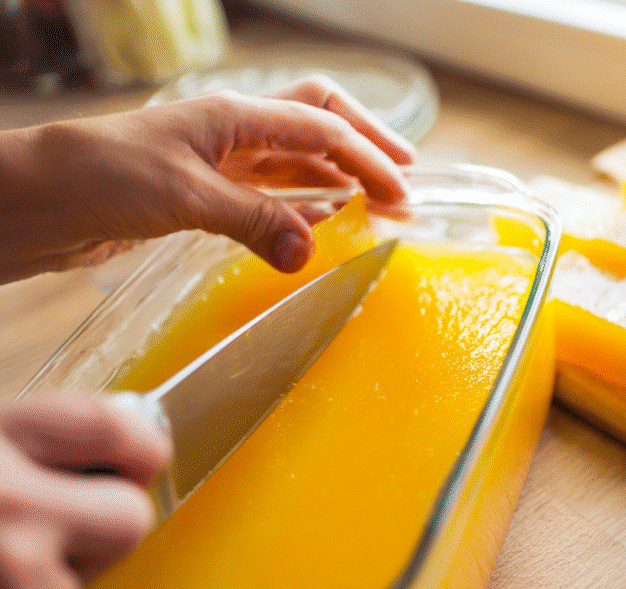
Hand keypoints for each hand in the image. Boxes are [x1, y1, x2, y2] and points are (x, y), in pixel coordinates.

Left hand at [0, 75, 415, 284]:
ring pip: (297, 163)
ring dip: (338, 181)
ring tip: (374, 208)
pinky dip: (302, 209)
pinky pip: (270, 198)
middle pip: (318, 125)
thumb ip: (251, 220)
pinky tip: (320, 226)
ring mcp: (221, 165)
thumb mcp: (182, 195)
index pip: (322, 129)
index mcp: (234, 116)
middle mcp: (234, 134)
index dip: (368, 158)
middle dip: (364, 147)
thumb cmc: (98, 176)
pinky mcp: (206, 198)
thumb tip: (309, 251)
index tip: (402, 192)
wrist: (34, 200)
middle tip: (404, 180)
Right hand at [0, 394, 170, 588]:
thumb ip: (41, 446)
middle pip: (130, 519)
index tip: (133, 464)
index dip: (137, 452)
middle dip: (97, 539)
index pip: (121, 428)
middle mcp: (11, 495)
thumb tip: (137, 449)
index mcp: (0, 433)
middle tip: (37, 544)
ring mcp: (10, 565)